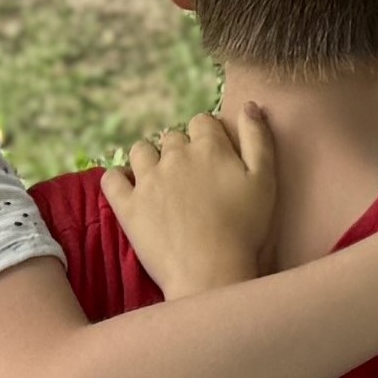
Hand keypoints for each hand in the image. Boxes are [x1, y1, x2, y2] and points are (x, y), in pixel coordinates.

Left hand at [104, 112, 283, 297]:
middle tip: (192, 178)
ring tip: (160, 180)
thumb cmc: (244, 229)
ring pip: (140, 151)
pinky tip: (129, 189)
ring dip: (149, 159)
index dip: (209, 137)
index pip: (202, 122)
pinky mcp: (127, 206)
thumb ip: (259, 139)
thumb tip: (250, 106)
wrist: (211, 272)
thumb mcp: (265, 180)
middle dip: (181, 150)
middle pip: (172, 137)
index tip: (215, 158)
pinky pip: (111, 180)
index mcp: (209, 147)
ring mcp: (147, 180)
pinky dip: (118, 180)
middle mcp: (175, 156)